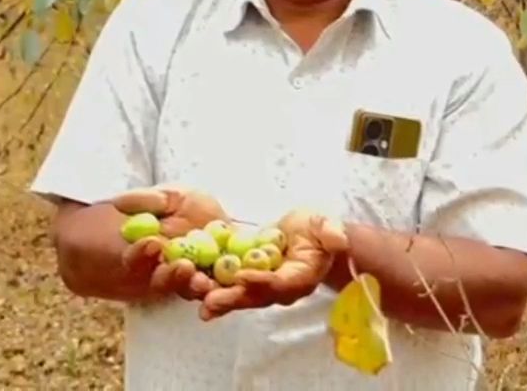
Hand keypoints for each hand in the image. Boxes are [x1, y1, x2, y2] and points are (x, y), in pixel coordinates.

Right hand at [109, 184, 229, 302]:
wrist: (207, 217)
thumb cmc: (179, 206)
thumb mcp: (165, 197)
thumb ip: (145, 200)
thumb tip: (119, 202)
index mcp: (147, 253)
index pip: (137, 259)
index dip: (141, 253)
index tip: (151, 243)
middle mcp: (166, 273)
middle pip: (164, 281)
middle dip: (172, 276)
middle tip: (183, 266)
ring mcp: (191, 281)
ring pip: (191, 289)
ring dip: (197, 288)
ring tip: (204, 281)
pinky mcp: (217, 282)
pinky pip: (220, 291)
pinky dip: (225, 294)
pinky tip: (233, 289)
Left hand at [199, 209, 349, 320]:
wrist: (308, 236)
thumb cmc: (317, 230)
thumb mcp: (326, 225)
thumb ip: (331, 232)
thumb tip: (337, 240)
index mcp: (299, 278)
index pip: (280, 283)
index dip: (262, 280)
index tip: (243, 275)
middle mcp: (279, 289)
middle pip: (254, 297)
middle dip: (232, 299)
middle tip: (210, 302)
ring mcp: (261, 287)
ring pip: (237, 296)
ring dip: (216, 298)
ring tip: (195, 299)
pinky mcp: (246, 280)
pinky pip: (226, 286)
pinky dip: (209, 286)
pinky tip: (189, 286)